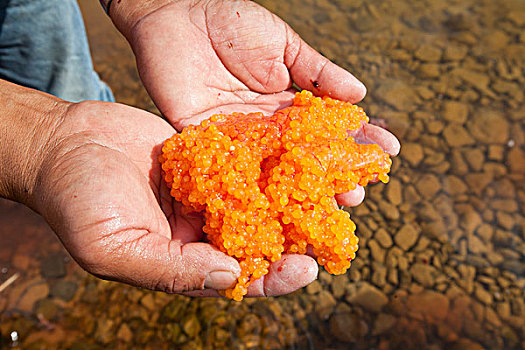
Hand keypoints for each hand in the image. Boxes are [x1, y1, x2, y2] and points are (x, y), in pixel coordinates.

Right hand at [31, 101, 316, 295]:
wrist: (64, 144)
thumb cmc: (77, 201)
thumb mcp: (114, 248)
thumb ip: (171, 269)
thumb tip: (229, 277)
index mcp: (183, 262)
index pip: (239, 280)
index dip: (273, 279)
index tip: (303, 268)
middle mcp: (201, 232)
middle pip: (258, 243)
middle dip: (294, 238)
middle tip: (329, 227)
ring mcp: (206, 195)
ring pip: (257, 203)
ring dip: (288, 200)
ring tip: (323, 190)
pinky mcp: (206, 161)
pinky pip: (242, 165)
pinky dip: (266, 164)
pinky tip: (292, 156)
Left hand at [119, 0, 399, 204]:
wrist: (176, 16)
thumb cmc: (231, 23)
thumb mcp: (282, 44)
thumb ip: (317, 71)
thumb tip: (361, 93)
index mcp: (285, 103)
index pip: (326, 127)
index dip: (357, 138)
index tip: (387, 151)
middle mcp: (265, 128)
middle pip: (302, 158)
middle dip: (332, 176)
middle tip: (358, 196)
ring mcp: (238, 139)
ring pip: (274, 171)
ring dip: (300, 192)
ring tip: (330, 207)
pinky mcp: (206, 144)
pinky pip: (231, 169)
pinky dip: (253, 188)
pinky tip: (276, 207)